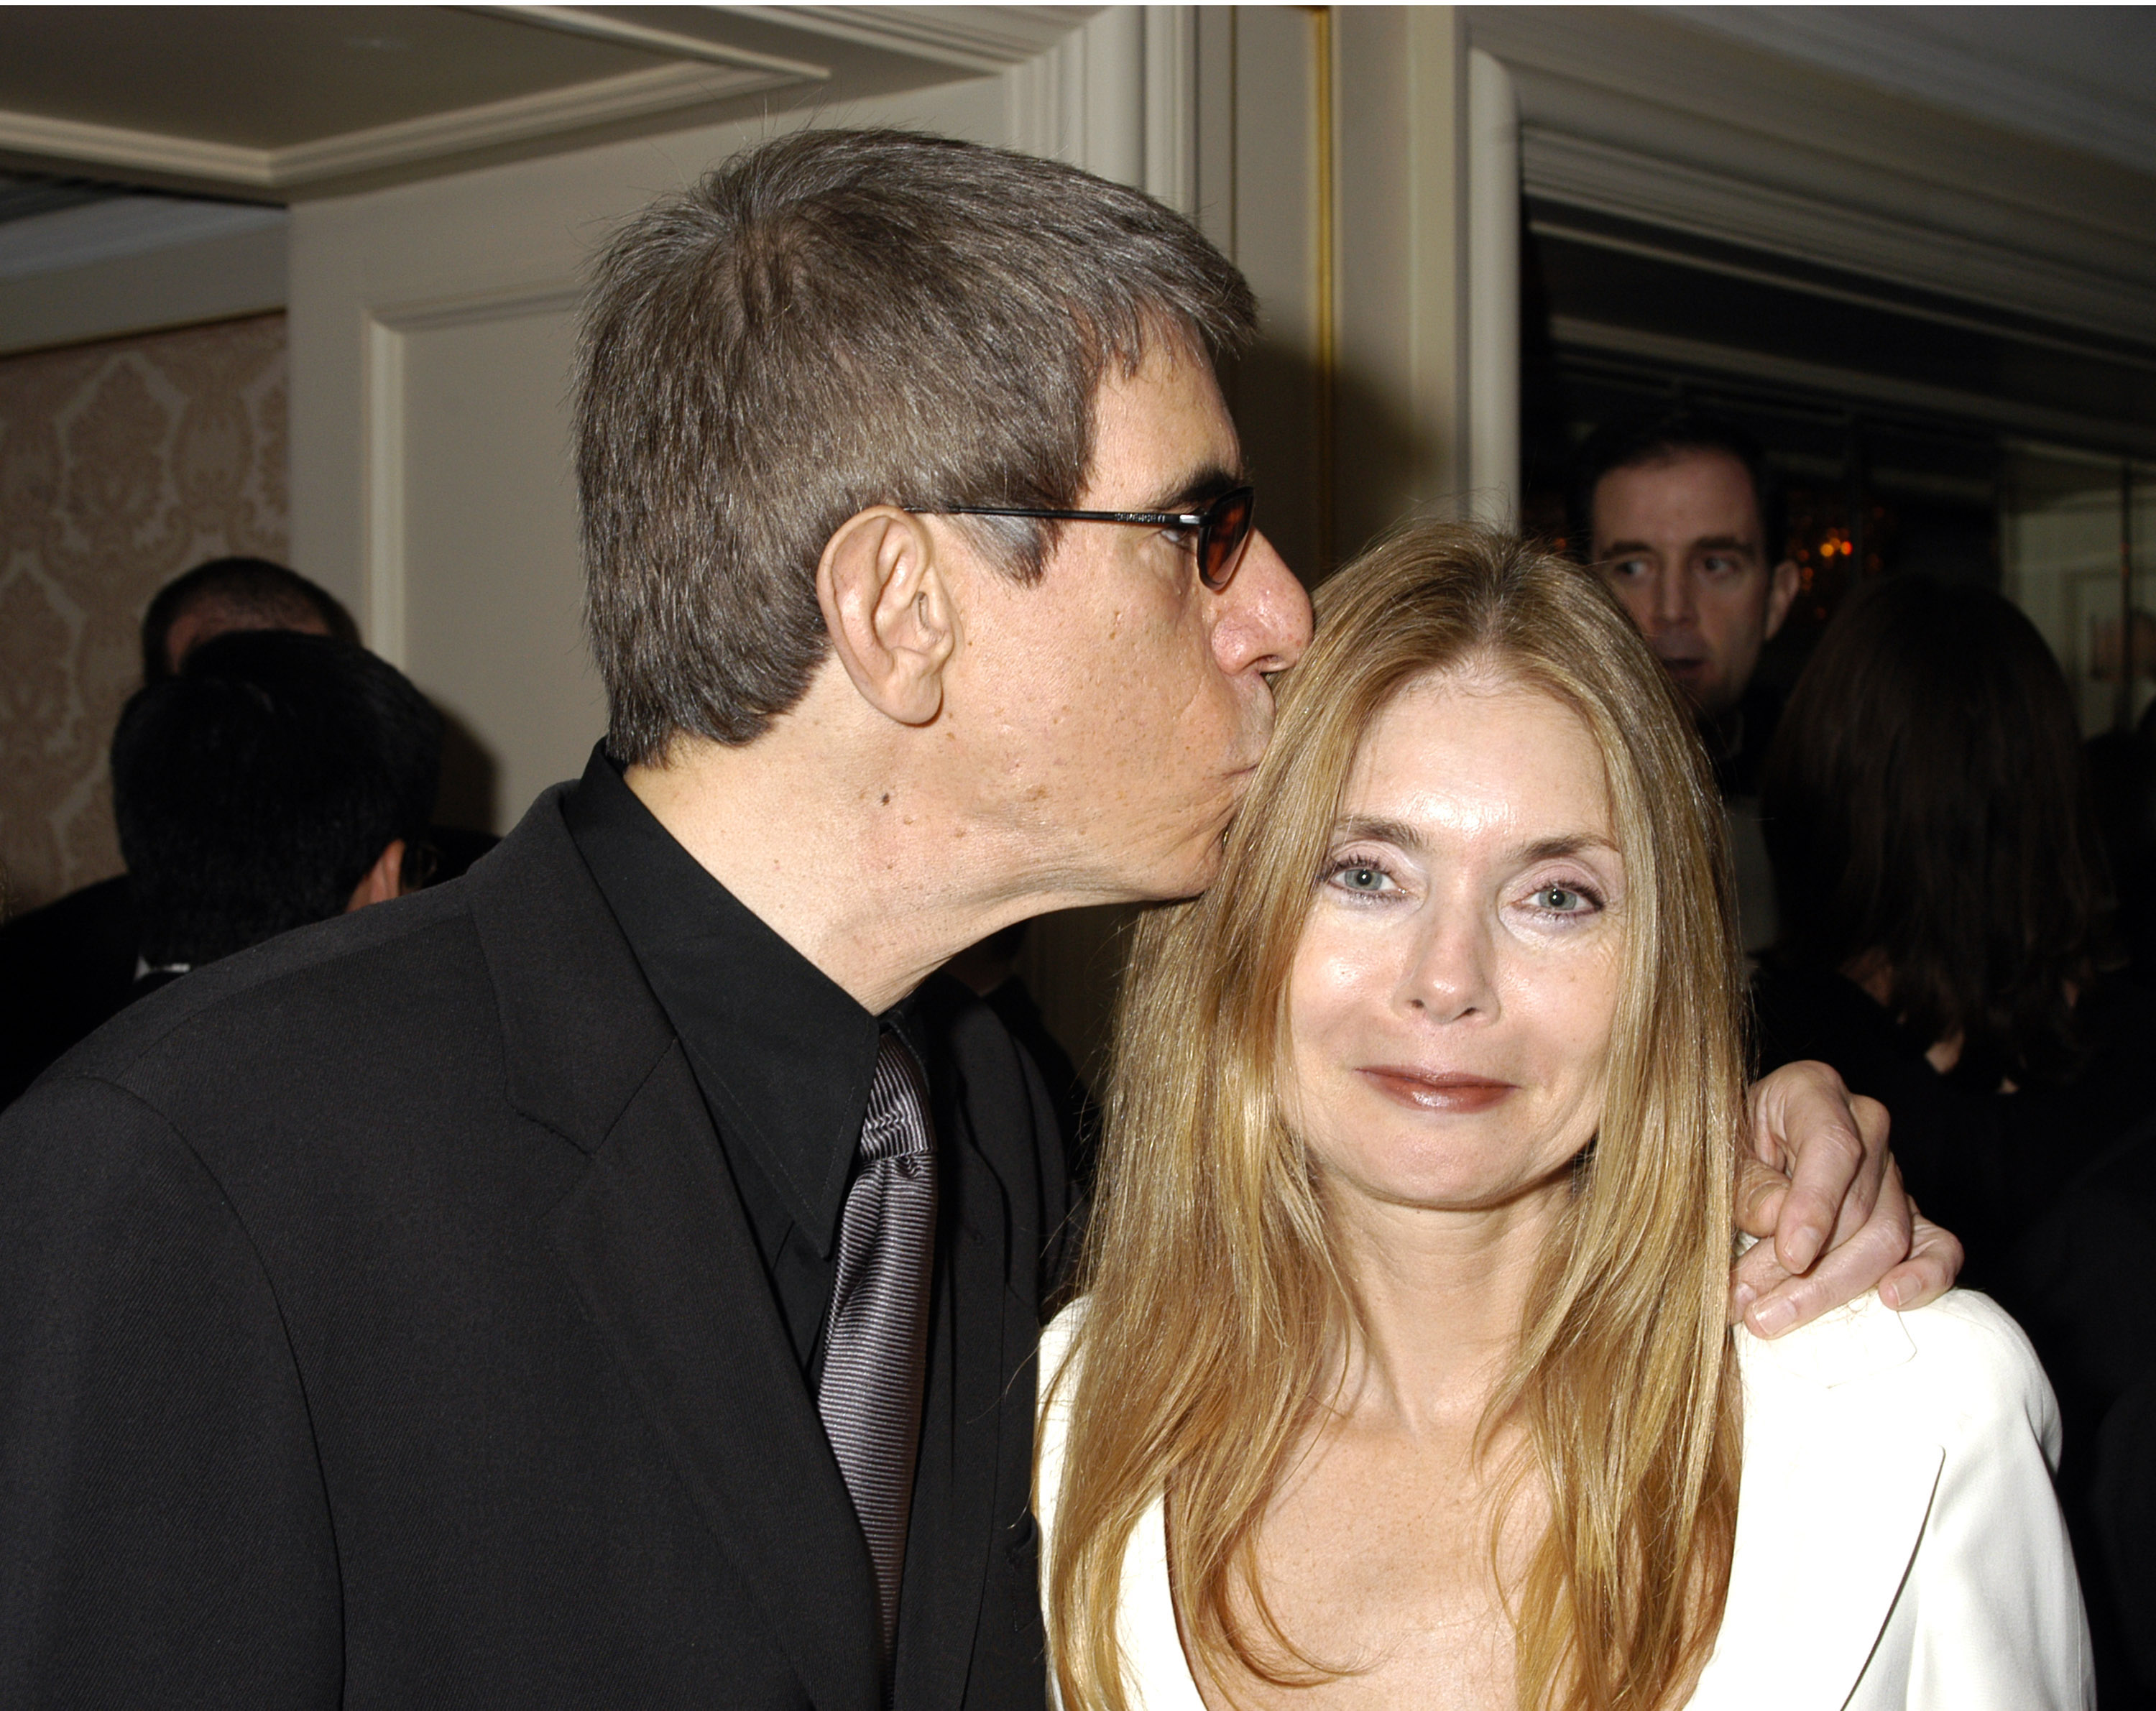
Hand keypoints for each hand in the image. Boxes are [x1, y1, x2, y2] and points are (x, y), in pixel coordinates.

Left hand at [1728, 1061, 1962, 1336]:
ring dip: (1830, 1289)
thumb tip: (1778, 1221)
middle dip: (1803, 1270)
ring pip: (1886, 1239)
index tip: (1790, 1257)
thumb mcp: (1718, 1152)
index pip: (1832, 1147)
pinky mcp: (1909, 1216)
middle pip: (1857, 1208)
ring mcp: (1893, 1172)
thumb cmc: (1724, 1144)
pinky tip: (1892, 1300)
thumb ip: (1747, 1183)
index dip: (1814, 1206)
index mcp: (1814, 1091)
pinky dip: (1925, 1277)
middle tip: (1749, 1307)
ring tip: (1770, 1318)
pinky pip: (1937, 1245)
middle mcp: (1865, 1126)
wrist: (1740, 1148)